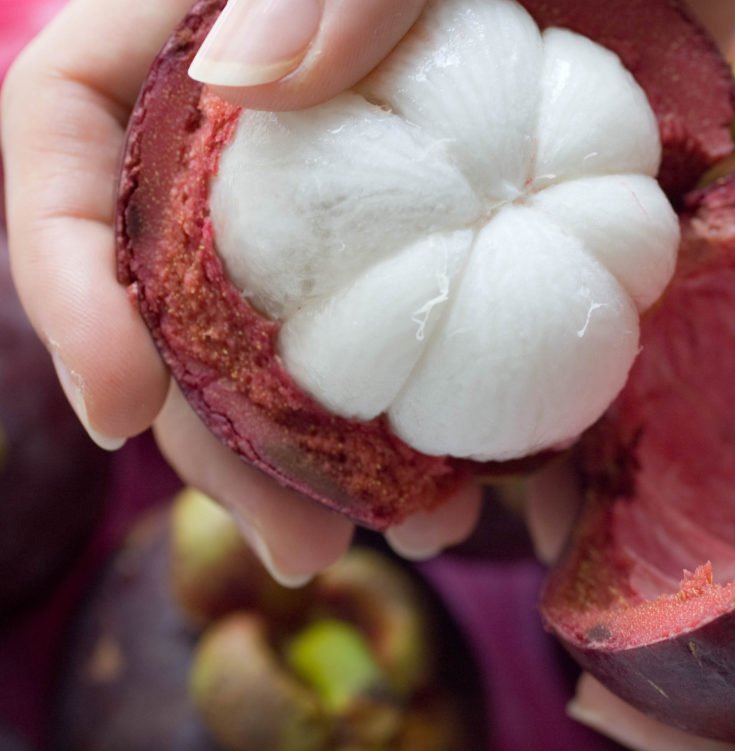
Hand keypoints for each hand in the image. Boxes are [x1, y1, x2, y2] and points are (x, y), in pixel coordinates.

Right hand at [0, 0, 734, 582]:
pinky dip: (454, 431)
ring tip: (426, 533)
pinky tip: (494, 490)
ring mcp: (374, 202)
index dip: (67, 271)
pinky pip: (429, 354)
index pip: (72, 132)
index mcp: (226, 24)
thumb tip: (233, 82)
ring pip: (308, 351)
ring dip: (348, 466)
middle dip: (227, 438)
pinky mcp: (464, 250)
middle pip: (188, 295)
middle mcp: (281, 131)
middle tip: (301, 541)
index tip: (124, 405)